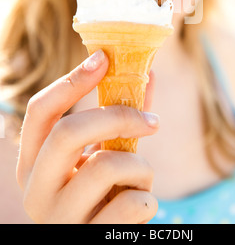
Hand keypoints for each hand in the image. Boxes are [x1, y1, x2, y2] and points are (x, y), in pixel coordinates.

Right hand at [16, 50, 158, 223]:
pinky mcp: (88, 241)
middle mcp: (36, 189)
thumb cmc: (100, 195)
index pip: (40, 110)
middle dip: (118, 117)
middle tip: (151, 121)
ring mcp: (59, 218)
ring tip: (141, 179)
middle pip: (69, 131)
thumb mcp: (99, 156)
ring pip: (106, 166)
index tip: (103, 58)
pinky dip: (147, 199)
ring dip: (141, 167)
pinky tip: (138, 206)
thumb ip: (119, 120)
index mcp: (33, 162)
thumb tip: (149, 74)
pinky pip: (131, 204)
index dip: (71, 80)